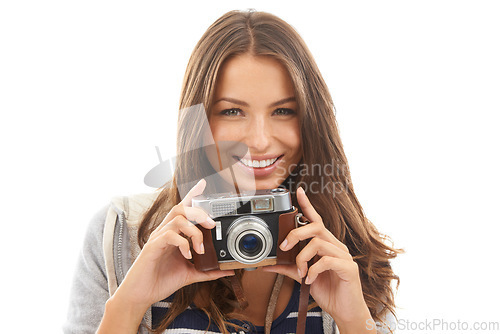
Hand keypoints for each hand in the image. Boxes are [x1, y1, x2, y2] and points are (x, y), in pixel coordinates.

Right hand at [113, 179, 234, 311]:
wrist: (141, 295)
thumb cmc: (161, 280)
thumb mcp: (190, 274)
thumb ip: (208, 270)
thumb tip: (227, 271)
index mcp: (173, 234)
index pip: (182, 208)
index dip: (192, 195)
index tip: (203, 184)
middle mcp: (164, 232)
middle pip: (181, 208)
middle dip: (199, 212)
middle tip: (211, 225)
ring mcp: (158, 238)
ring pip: (177, 219)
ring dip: (194, 231)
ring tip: (200, 248)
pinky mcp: (153, 247)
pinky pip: (169, 236)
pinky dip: (183, 244)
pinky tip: (188, 256)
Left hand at [263, 187, 373, 331]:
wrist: (345, 312)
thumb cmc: (328, 292)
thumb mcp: (304, 278)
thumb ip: (288, 269)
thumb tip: (268, 265)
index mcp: (326, 245)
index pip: (316, 220)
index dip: (307, 205)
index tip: (298, 192)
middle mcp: (336, 246)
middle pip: (316, 227)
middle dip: (296, 233)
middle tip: (285, 247)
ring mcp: (344, 256)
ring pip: (318, 243)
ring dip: (302, 258)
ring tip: (301, 272)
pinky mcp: (348, 268)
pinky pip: (326, 261)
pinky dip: (314, 270)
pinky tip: (310, 280)